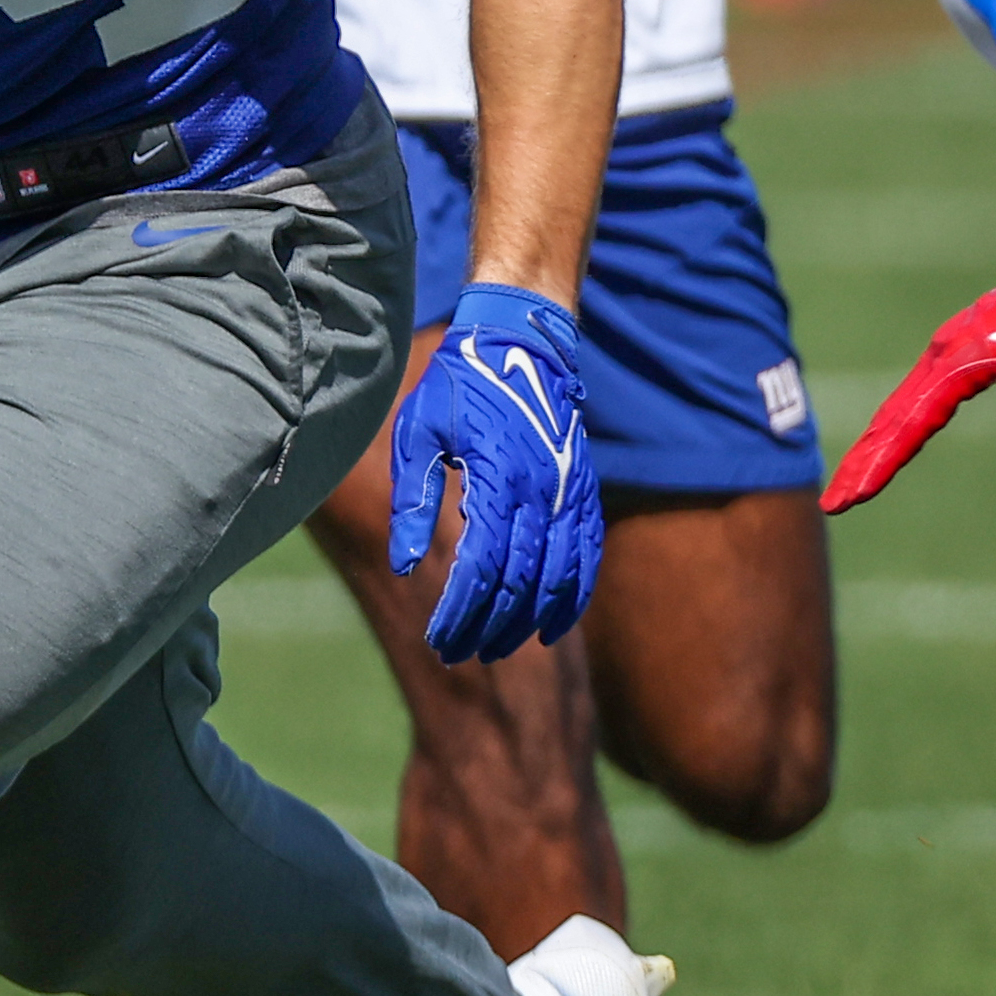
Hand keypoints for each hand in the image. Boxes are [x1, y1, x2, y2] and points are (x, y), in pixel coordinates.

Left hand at [385, 283, 601, 662]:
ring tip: (497, 650)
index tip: (437, 641)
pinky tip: (551, 626)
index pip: (481, 568)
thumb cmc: (459, 384)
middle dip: (488, 627)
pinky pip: (587, 557)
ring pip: (558, 578)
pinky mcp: (584, 492)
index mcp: (498, 479)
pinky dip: (572, 596)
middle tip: (458, 655)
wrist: (521, 340)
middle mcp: (543, 492)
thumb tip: (408, 567)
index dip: (460, 612)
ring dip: (528, 622)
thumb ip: (412, 502)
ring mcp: (570, 494)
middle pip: (519, 583)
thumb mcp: (418, 433)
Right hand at [820, 194, 995, 508]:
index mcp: (961, 360)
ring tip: (855, 480)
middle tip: (836, 503)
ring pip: (901, 404)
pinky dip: (900, 423)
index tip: (851, 498)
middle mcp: (945, 353)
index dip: (880, 465)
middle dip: (863, 461)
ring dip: (877, 443)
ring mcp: (951, 348)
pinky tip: (895, 441)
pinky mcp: (964, 349)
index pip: (910, 424)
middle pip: (891, 416)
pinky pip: (920, 393)